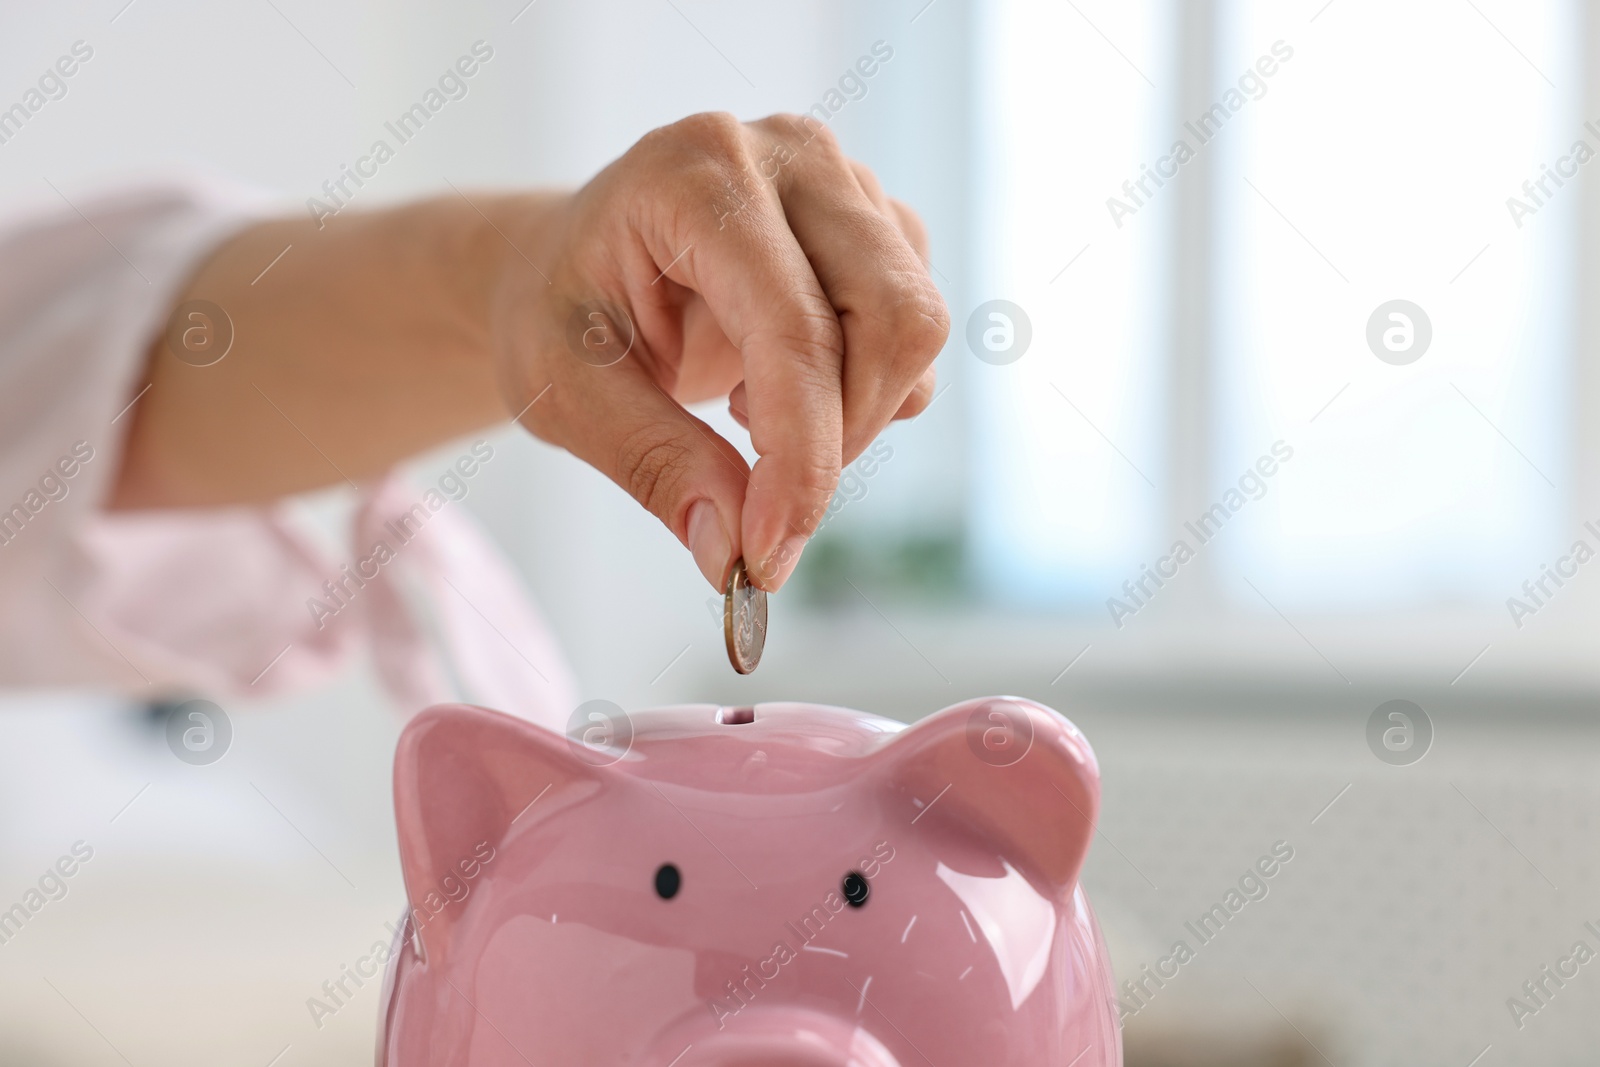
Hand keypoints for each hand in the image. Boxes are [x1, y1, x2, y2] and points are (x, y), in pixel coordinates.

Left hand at [491, 112, 948, 591]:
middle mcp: (790, 157)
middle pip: (893, 320)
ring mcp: (845, 185)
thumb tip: (734, 554)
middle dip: (838, 440)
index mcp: (697, 174)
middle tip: (762, 504)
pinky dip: (865, 396)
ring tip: (749, 417)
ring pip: (914, 331)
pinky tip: (781, 387)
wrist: (571, 267)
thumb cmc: (559, 313)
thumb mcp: (569, 394)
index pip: (794, 327)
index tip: (768, 551)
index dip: (799, 455)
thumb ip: (655, 465)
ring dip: (852, 419)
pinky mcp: (878, 227)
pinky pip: (913, 336)